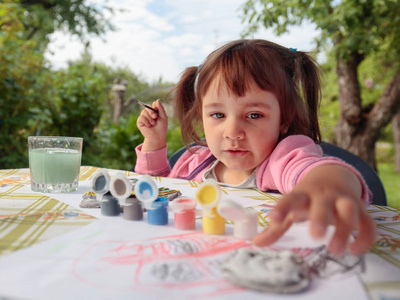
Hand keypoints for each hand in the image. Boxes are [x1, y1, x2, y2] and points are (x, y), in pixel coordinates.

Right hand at [137, 99, 167, 150]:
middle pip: (147, 106)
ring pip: (144, 112)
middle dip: (151, 111)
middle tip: (155, 117)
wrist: (158, 136)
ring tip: (153, 123)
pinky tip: (149, 126)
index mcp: (154, 112)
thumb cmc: (161, 127)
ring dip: (149, 118)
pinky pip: (141, 117)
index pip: (153, 104)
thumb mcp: (163, 117)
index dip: (155, 107)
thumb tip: (157, 100)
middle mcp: (148, 114)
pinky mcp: (139, 122)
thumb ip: (160, 108)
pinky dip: (146, 121)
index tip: (158, 111)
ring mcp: (143, 117)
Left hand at [253, 165, 375, 254]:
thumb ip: (276, 227)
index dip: (282, 208)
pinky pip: (368, 222)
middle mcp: (324, 195)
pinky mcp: (361, 209)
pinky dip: (365, 237)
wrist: (333, 176)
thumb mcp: (291, 209)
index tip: (272, 219)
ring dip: (345, 229)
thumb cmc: (307, 198)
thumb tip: (255, 243)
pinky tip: (354, 251)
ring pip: (349, 210)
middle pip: (323, 203)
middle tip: (315, 236)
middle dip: (320, 217)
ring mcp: (344, 200)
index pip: (291, 198)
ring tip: (335, 250)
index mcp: (303, 194)